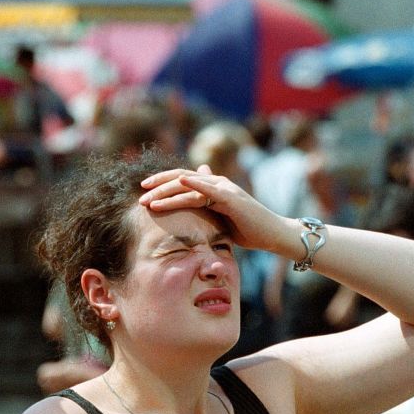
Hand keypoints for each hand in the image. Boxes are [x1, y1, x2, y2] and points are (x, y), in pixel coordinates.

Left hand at [139, 166, 293, 253]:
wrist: (273, 234)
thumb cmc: (248, 228)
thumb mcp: (221, 217)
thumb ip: (206, 208)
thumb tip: (192, 205)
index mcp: (212, 188)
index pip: (181, 180)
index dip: (162, 183)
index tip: (144, 191)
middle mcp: (217, 183)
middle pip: (180, 179)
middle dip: (158, 187)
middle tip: (140, 197)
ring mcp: (224, 189)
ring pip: (189, 185)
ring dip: (167, 191)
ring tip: (149, 200)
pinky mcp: (232, 198)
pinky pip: (209, 189)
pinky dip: (195, 184)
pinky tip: (180, 182)